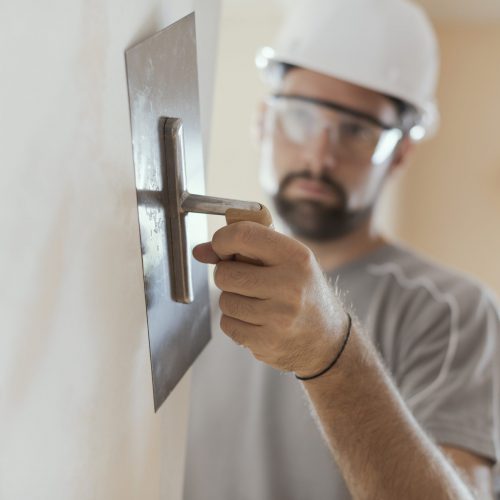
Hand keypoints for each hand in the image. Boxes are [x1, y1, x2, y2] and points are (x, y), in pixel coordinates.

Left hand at [193, 221, 347, 375]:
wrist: (328, 340)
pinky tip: (256, 321)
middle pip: (225, 273)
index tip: (221, 248)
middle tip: (244, 279)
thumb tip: (200, 251)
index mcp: (296, 257)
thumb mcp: (287, 261)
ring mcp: (279, 317)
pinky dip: (235, 322)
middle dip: (226, 275)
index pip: (244, 235)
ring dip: (232, 300)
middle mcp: (290, 286)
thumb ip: (245, 249)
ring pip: (224, 300)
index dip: (222, 240)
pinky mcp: (267, 342)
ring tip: (256, 302)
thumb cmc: (303, 293)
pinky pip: (228, 325)